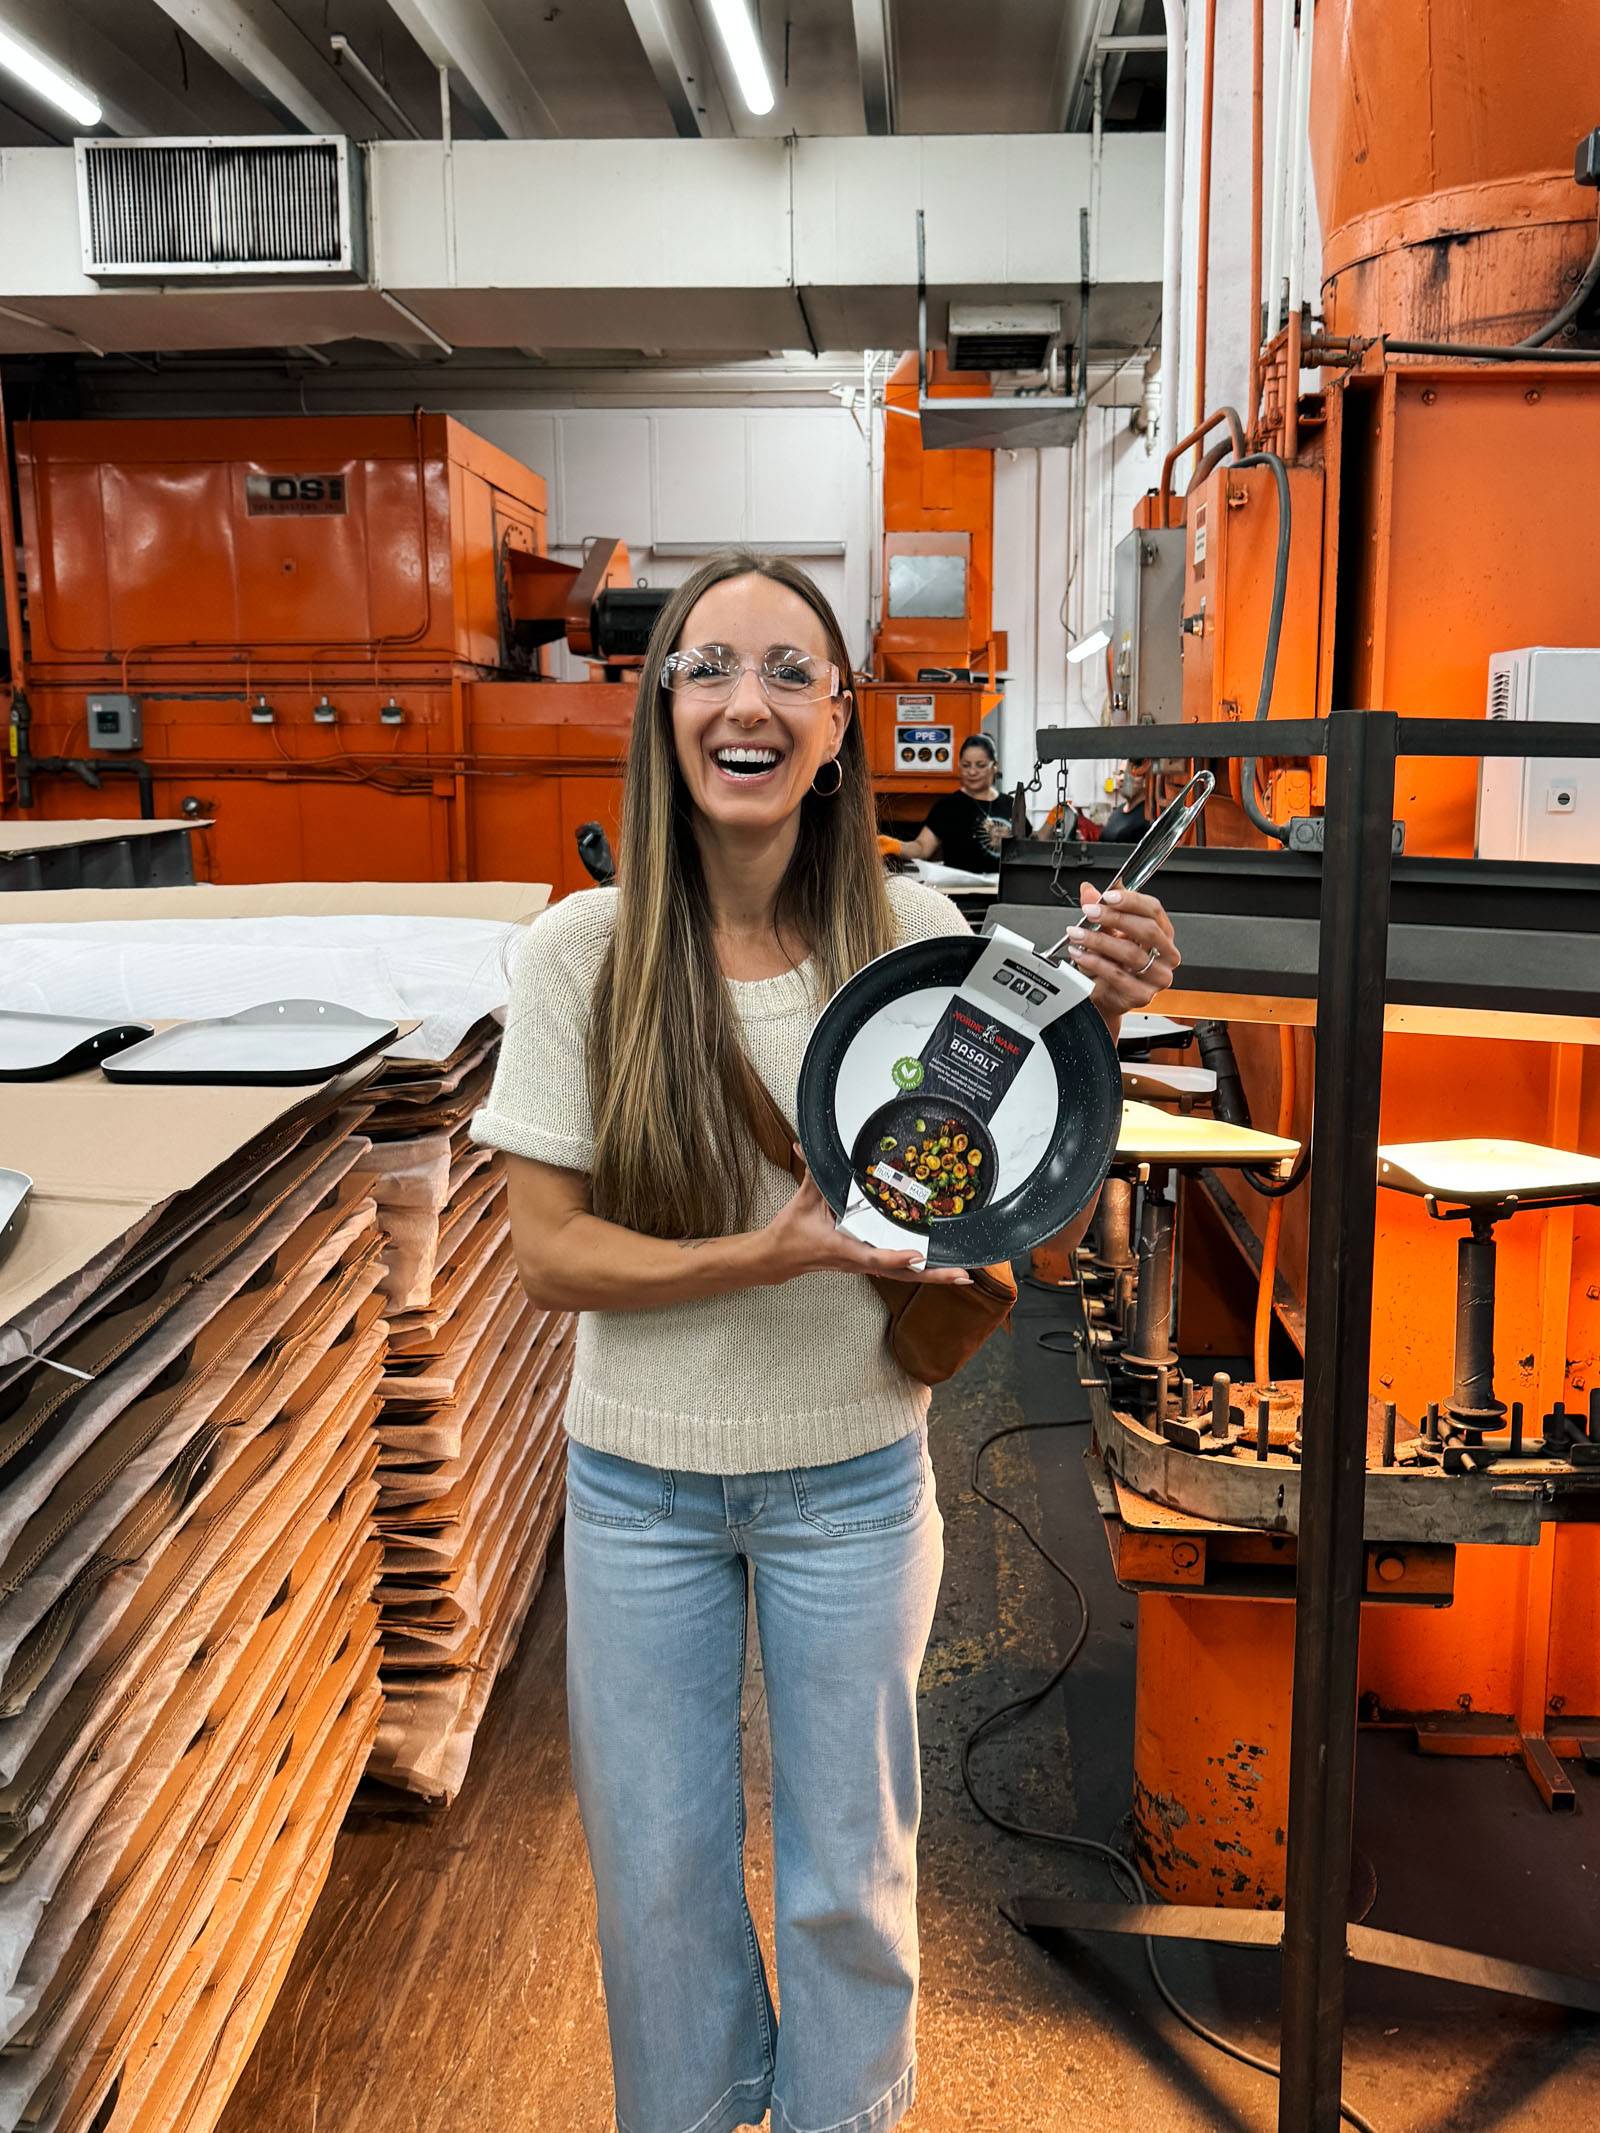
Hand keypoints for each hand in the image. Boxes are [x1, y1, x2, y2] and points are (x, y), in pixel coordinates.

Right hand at [756, 1156, 971, 1286]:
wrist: (778, 1259)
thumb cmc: (790, 1234)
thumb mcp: (802, 1202)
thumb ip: (813, 1173)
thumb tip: (809, 1146)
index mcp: (843, 1249)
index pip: (872, 1256)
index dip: (896, 1256)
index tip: (918, 1255)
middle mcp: (858, 1262)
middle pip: (901, 1273)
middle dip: (932, 1275)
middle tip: (962, 1275)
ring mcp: (864, 1265)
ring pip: (903, 1275)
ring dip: (932, 1276)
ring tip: (962, 1275)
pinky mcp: (866, 1263)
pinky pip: (897, 1269)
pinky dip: (919, 1270)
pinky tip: (938, 1267)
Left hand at [1063, 881, 1179, 1030]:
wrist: (1106, 996)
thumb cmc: (1112, 962)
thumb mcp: (1106, 931)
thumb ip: (1100, 909)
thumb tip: (1088, 891)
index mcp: (1163, 933)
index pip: (1154, 910)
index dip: (1130, 900)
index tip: (1107, 896)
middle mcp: (1166, 955)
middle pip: (1146, 930)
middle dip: (1114, 918)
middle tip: (1090, 912)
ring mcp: (1157, 977)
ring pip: (1131, 953)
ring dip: (1099, 940)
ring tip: (1078, 934)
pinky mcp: (1143, 995)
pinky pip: (1117, 975)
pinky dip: (1095, 963)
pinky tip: (1080, 955)